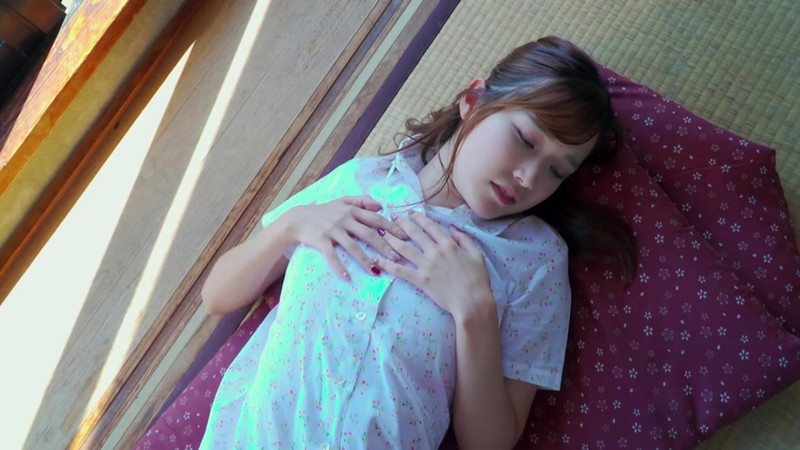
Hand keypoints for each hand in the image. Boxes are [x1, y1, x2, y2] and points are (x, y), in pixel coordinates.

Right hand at [284, 196, 406, 280]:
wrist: (298, 218)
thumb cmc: (324, 211)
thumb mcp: (342, 201)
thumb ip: (362, 201)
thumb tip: (381, 205)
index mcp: (352, 210)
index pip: (376, 219)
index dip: (391, 228)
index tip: (405, 238)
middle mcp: (344, 219)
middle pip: (368, 234)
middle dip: (384, 247)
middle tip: (397, 258)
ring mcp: (332, 230)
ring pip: (352, 246)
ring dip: (365, 260)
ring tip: (377, 271)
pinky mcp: (321, 240)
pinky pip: (332, 256)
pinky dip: (339, 267)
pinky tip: (347, 278)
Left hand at [377, 211, 493, 317]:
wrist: (472, 302)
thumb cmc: (478, 280)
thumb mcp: (477, 255)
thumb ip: (465, 239)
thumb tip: (452, 229)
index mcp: (449, 245)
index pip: (430, 227)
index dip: (419, 218)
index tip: (410, 213)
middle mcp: (435, 252)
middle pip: (414, 234)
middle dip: (401, 224)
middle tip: (391, 218)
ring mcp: (426, 266)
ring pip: (404, 249)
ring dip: (391, 240)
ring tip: (382, 234)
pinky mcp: (420, 280)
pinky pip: (400, 271)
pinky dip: (388, 264)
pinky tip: (378, 260)